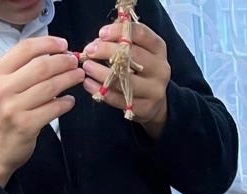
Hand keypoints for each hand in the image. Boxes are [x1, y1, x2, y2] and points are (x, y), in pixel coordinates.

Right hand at [0, 36, 84, 187]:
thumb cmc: (4, 114)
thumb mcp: (3, 86)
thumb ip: (21, 69)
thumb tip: (53, 53)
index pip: (25, 49)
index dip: (48, 43)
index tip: (64, 45)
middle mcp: (2, 88)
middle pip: (40, 66)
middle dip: (63, 62)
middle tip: (75, 62)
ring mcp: (13, 107)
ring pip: (49, 87)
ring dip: (68, 79)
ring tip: (78, 76)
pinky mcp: (26, 125)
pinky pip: (52, 109)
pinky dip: (65, 103)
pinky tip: (70, 101)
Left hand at [81, 22, 171, 136]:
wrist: (154, 103)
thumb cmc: (140, 70)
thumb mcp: (138, 50)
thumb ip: (122, 39)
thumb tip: (100, 37)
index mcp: (159, 49)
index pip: (141, 34)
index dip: (119, 31)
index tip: (101, 33)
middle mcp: (160, 69)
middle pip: (133, 56)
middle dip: (107, 51)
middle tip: (89, 50)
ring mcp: (154, 90)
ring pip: (125, 80)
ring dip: (101, 72)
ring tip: (86, 67)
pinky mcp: (145, 108)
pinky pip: (119, 99)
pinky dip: (101, 91)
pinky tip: (88, 83)